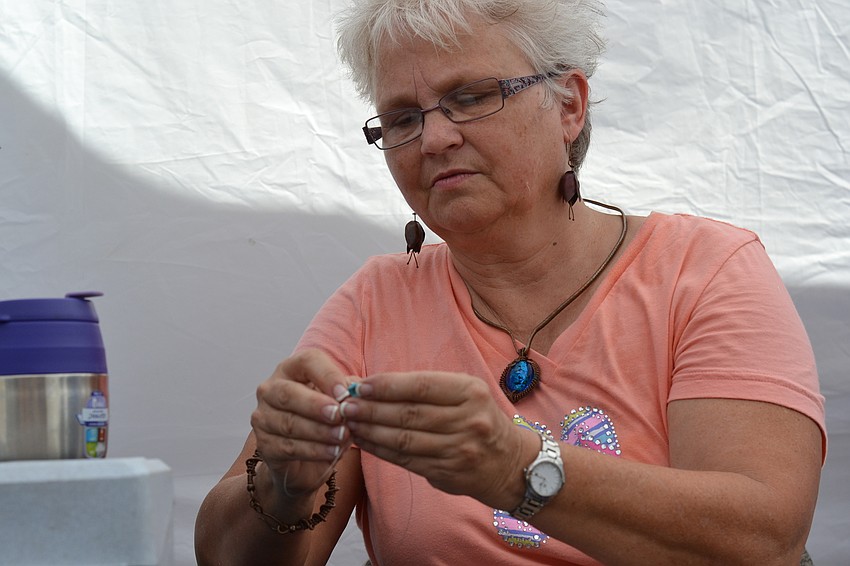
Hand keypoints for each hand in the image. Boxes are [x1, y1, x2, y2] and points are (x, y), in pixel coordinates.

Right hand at [251, 349, 354, 495]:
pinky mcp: (263, 444)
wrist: (303, 458)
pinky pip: (288, 446)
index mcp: (292, 369)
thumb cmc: (323, 418)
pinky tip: (332, 452)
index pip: (306, 362)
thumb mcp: (339, 400)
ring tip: (342, 436)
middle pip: (289, 393)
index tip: (345, 393)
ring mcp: (263, 417)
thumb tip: (359, 391)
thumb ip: (348, 392)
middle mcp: (271, 389)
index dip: (327, 375)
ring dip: (319, 431)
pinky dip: (314, 450)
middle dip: (316, 405)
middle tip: (339, 415)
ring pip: (289, 423)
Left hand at [339, 371, 537, 509]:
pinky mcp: (447, 473)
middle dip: (371, 409)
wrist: (509, 463)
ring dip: (370, 432)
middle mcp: (468, 420)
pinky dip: (380, 451)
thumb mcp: (464, 393)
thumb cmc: (477, 419)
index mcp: (471, 392)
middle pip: (409, 414)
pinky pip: (406, 461)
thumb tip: (370, 383)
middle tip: (344, 406)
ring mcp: (458, 450)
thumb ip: (422, 388)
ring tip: (348, 424)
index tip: (360, 385)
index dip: (387, 386)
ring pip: (404, 440)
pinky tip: (364, 442)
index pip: (421, 386)